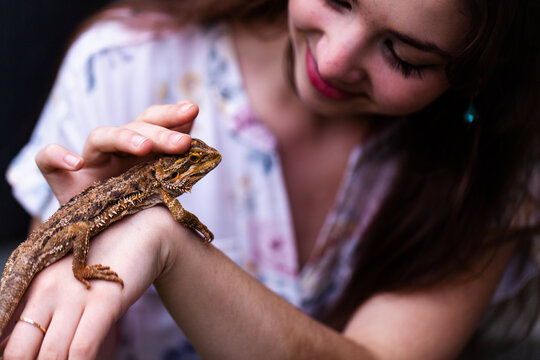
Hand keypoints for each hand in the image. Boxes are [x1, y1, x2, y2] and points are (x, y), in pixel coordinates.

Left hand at [1, 207, 179, 358]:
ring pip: (51, 355)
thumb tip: (27, 344)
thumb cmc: (106, 260)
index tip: (29, 357)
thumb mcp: (68, 281)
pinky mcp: (104, 302)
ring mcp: (75, 296)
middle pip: (19, 351)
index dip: (10, 355)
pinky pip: (82, 349)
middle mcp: (47, 292)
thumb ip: (46, 308)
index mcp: (32, 287)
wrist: (142, 232)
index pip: (5, 335)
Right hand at [36, 101, 197, 203]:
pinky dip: (57, 156)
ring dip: (124, 138)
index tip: (194, 109)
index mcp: (139, 148)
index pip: (152, 121)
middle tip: (182, 143)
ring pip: (100, 137)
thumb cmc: (141, 213)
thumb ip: (177, 160)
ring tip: (144, 147)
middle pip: (133, 127)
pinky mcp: (62, 182)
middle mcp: (114, 150)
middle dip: (160, 132)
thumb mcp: (163, 187)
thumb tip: (197, 133)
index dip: (171, 114)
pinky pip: (47, 160)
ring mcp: (89, 163)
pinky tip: (75, 163)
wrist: (113, 244)